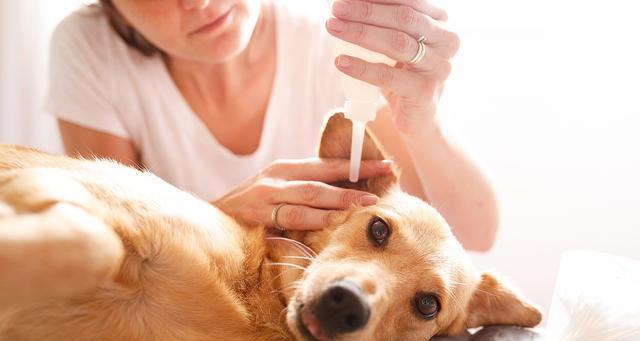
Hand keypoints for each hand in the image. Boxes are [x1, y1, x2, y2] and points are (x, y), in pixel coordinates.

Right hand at [212, 158, 392, 229]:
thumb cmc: (248, 207)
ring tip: (363, 208)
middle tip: (380, 189)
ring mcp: (265, 198)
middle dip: (353, 184)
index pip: (325, 165)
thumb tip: (343, 195)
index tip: (384, 166)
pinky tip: (332, 226)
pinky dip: (313, 224)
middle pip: (321, 181)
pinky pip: (290, 222)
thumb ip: (302, 190)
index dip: (355, 165)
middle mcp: (276, 178)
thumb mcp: (274, 190)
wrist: (208, 219)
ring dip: (338, 204)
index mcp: (284, 169)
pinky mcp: (257, 217)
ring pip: (309, 200)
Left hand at [326, 0, 458, 136]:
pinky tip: (341, 61)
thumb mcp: (399, 46)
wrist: (419, 120)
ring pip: (397, 43)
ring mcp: (438, 67)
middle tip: (337, 9)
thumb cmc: (404, 76)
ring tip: (335, 28)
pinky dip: (362, 68)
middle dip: (367, 11)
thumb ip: (384, 25)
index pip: (409, 2)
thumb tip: (348, 6)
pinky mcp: (424, 92)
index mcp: (440, 23)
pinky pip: (388, 76)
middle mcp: (446, 42)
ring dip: (361, 33)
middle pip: (404, 18)